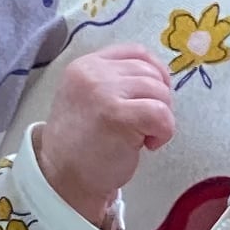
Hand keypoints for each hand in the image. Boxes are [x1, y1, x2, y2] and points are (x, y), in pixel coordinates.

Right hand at [35, 45, 179, 226]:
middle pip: (151, 72)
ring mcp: (103, 92)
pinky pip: (161, 114)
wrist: (64, 178)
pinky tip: (148, 145)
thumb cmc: (83, 143)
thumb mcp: (90, 97)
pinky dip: (165, 131)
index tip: (155, 96)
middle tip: (146, 126)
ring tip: (144, 137)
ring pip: (160, 92)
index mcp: (86, 65)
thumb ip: (116, 81)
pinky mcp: (117, 115)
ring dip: (162, 118)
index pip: (137, 52)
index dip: (156, 73)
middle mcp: (92, 73)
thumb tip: (159, 77)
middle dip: (160, 99)